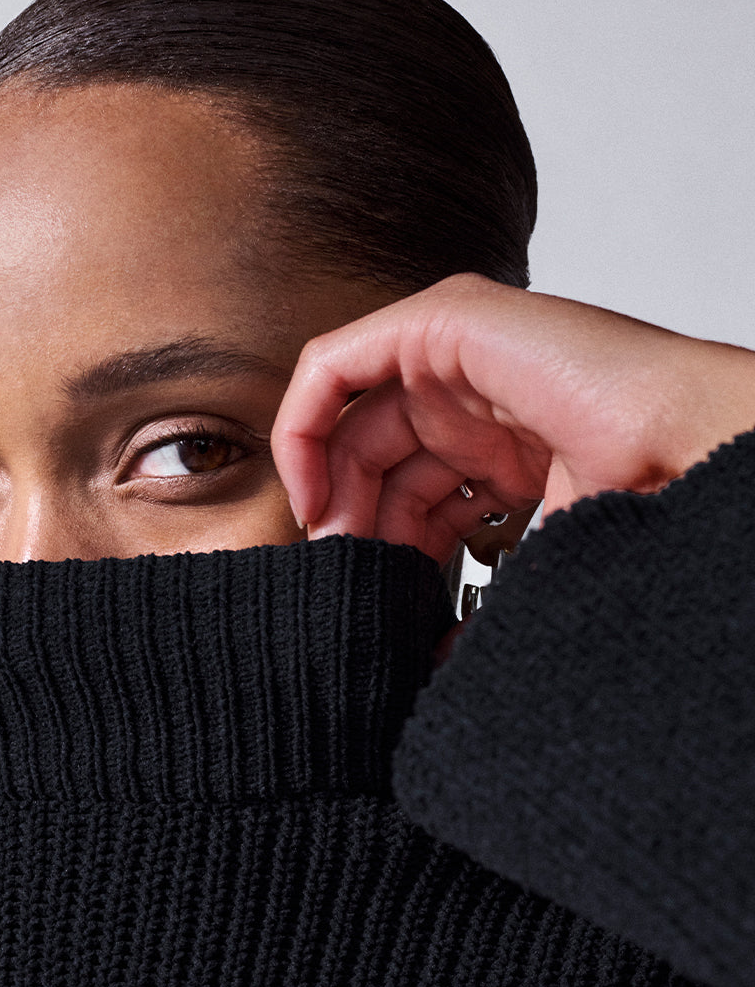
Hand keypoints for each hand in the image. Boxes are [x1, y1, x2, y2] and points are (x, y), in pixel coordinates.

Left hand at [271, 273, 754, 563]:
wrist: (682, 449)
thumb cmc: (634, 501)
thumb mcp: (530, 562)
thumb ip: (475, 605)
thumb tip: (430, 665)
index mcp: (498, 445)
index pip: (407, 489)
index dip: (375, 537)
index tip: (364, 589)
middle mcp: (473, 396)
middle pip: (373, 455)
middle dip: (349, 517)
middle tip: (344, 572)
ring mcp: (456, 352)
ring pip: (351, 418)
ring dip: (328, 485)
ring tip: (336, 546)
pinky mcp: (442, 321)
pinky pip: (335, 364)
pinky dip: (304, 425)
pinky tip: (312, 490)